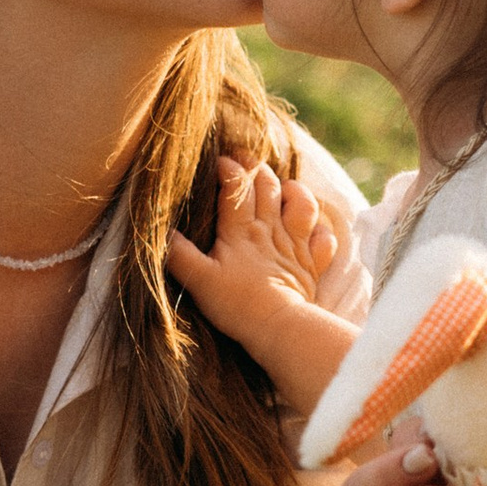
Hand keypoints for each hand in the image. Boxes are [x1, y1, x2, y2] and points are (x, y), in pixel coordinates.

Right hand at [167, 159, 341, 327]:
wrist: (277, 326)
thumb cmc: (236, 303)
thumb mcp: (198, 279)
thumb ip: (179, 254)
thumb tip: (162, 232)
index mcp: (241, 231)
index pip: (236, 187)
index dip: (228, 170)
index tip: (219, 161)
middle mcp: (269, 231)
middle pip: (267, 187)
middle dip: (256, 168)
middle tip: (245, 160)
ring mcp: (294, 246)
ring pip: (302, 204)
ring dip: (294, 190)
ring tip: (285, 186)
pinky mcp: (311, 265)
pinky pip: (324, 239)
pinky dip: (320, 229)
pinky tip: (313, 228)